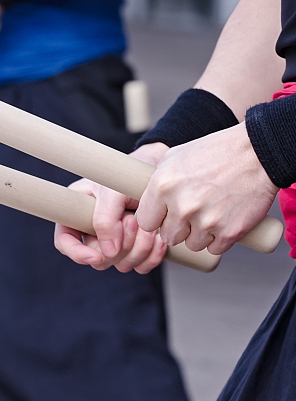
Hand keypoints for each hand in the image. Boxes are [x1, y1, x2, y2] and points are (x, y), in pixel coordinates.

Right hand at [54, 142, 169, 272]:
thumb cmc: (130, 174)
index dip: (77, 253)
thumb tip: (107, 252)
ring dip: (140, 248)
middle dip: (121, 244)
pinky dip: (152, 256)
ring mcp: (116, 242)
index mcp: (78, 213)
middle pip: (98, 259)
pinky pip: (141, 266)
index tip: (96, 257)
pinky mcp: (137, 248)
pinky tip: (158, 238)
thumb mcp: (112, 191)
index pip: (64, 242)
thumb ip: (104, 220)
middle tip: (133, 219)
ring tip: (149, 225)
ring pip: (121, 264)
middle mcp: (94, 230)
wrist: (160, 170)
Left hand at [137, 124, 277, 254]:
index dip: (156, 219)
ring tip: (211, 211)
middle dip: (177, 227)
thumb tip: (140, 203)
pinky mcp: (229, 232)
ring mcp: (206, 222)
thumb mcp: (175, 157)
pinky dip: (219, 238)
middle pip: (167, 236)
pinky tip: (224, 219)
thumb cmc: (216, 151)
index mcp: (162, 187)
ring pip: (190, 244)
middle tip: (193, 211)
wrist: (259, 152)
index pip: (144, 222)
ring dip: (198, 233)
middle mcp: (182, 207)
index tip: (166, 213)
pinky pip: (214, 248)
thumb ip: (155, 182)